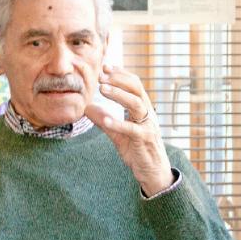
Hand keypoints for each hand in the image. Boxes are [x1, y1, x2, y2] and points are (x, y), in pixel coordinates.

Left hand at [84, 64, 172, 195]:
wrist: (153, 172)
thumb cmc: (137, 151)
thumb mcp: (117, 134)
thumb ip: (104, 121)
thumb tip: (87, 108)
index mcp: (143, 109)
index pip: (134, 85)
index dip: (120, 74)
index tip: (105, 67)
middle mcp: (148, 114)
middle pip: (137, 89)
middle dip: (119, 80)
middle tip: (101, 76)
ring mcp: (148, 126)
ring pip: (137, 104)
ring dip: (119, 95)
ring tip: (103, 89)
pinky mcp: (145, 140)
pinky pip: (132, 129)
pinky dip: (119, 123)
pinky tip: (106, 119)